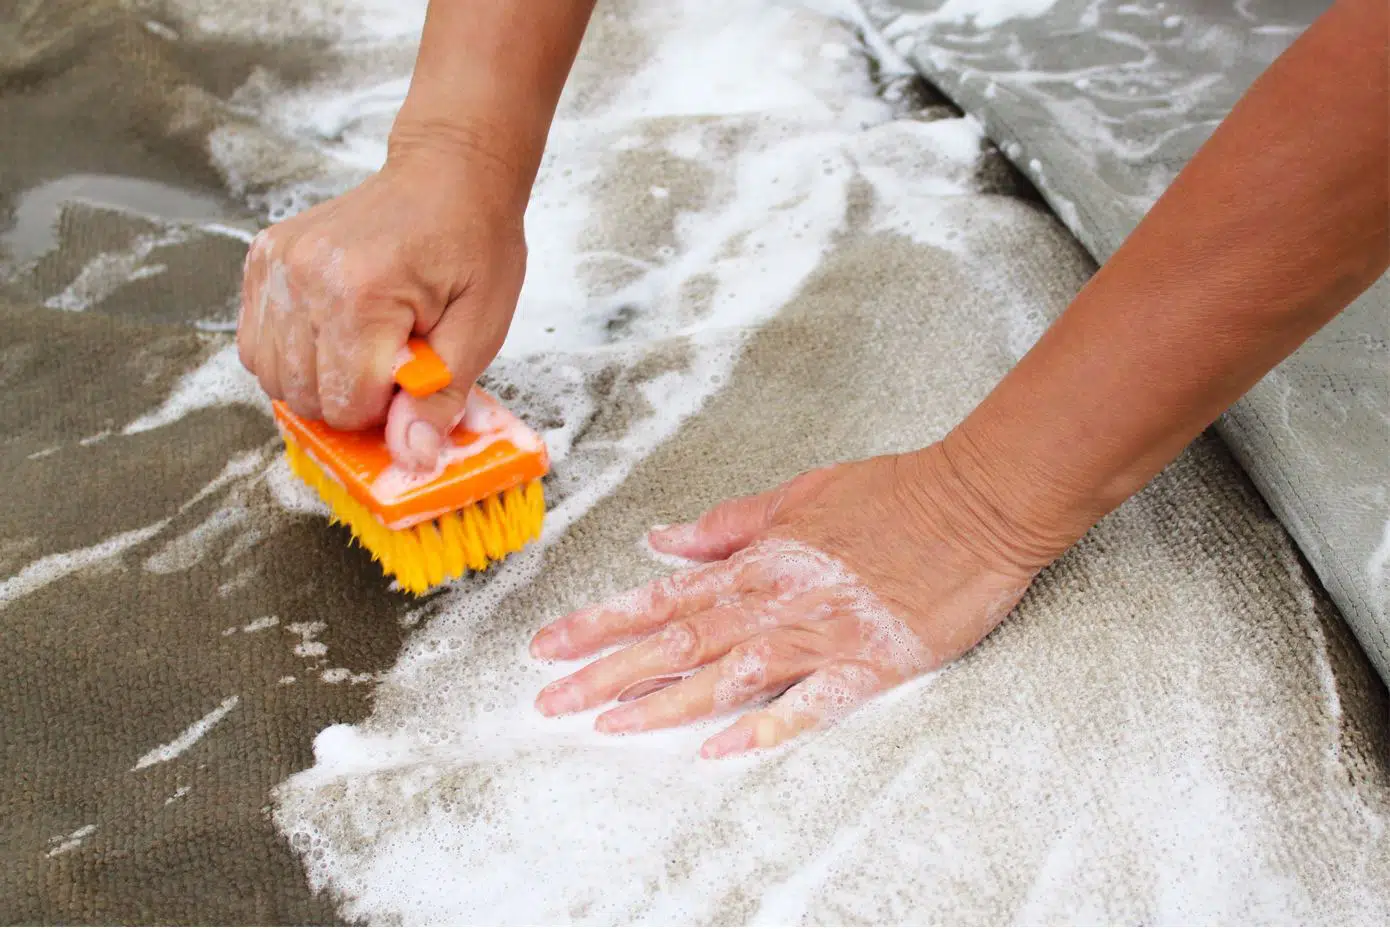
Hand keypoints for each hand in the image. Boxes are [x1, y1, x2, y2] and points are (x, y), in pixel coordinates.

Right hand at [237, 141, 526, 470]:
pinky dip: (293, 354)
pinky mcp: (263, 258)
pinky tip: (334, 333)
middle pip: (303, 396)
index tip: (413, 377)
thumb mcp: (479, 330)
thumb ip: (439, 398)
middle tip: (393, 362)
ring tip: (364, 347)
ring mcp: (276, 264)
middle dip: (350, 399)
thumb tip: (411, 458)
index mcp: (361, 293)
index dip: (385, 409)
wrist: (448, 174)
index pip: (346, 404)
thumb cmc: (473, 244)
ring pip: (271, 376)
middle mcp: (304, 276)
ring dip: (317, 380)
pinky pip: (257, 341)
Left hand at [530, 445, 1053, 758]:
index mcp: (756, 562)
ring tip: (610, 727)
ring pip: (727, 676)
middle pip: (676, 644)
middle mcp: (776, 601)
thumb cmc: (889, 493)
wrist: (977, 501)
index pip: (660, 598)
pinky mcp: (872, 663)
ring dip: (665, 704)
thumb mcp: (797, 495)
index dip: (599, 625)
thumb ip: (727, 527)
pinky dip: (765, 727)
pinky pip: (811, 703)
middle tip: (550, 702)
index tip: (547, 648)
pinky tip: (722, 750)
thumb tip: (664, 543)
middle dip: (607, 673)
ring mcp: (823, 635)